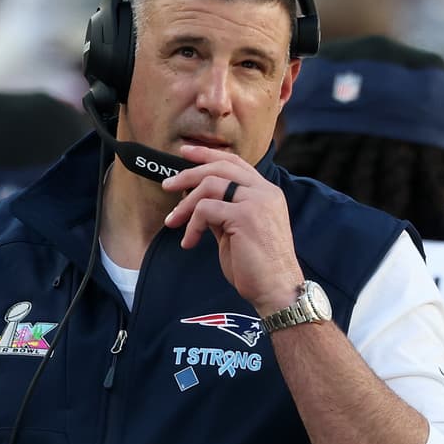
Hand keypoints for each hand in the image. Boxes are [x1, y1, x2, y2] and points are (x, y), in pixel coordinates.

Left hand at [161, 146, 303, 313]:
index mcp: (266, 193)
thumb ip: (223, 213)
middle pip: (220, 167)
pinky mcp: (244, 216)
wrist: (276, 290)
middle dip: (189, 172)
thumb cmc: (257, 268)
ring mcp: (256, 202)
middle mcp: (264, 192)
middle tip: (167, 185)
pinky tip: (189, 242)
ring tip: (173, 221)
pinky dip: (191, 225)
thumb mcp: (237, 232)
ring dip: (185, 203)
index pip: (236, 163)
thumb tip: (198, 202)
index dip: (208, 155)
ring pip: (209, 185)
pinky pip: (205, 209)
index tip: (186, 154)